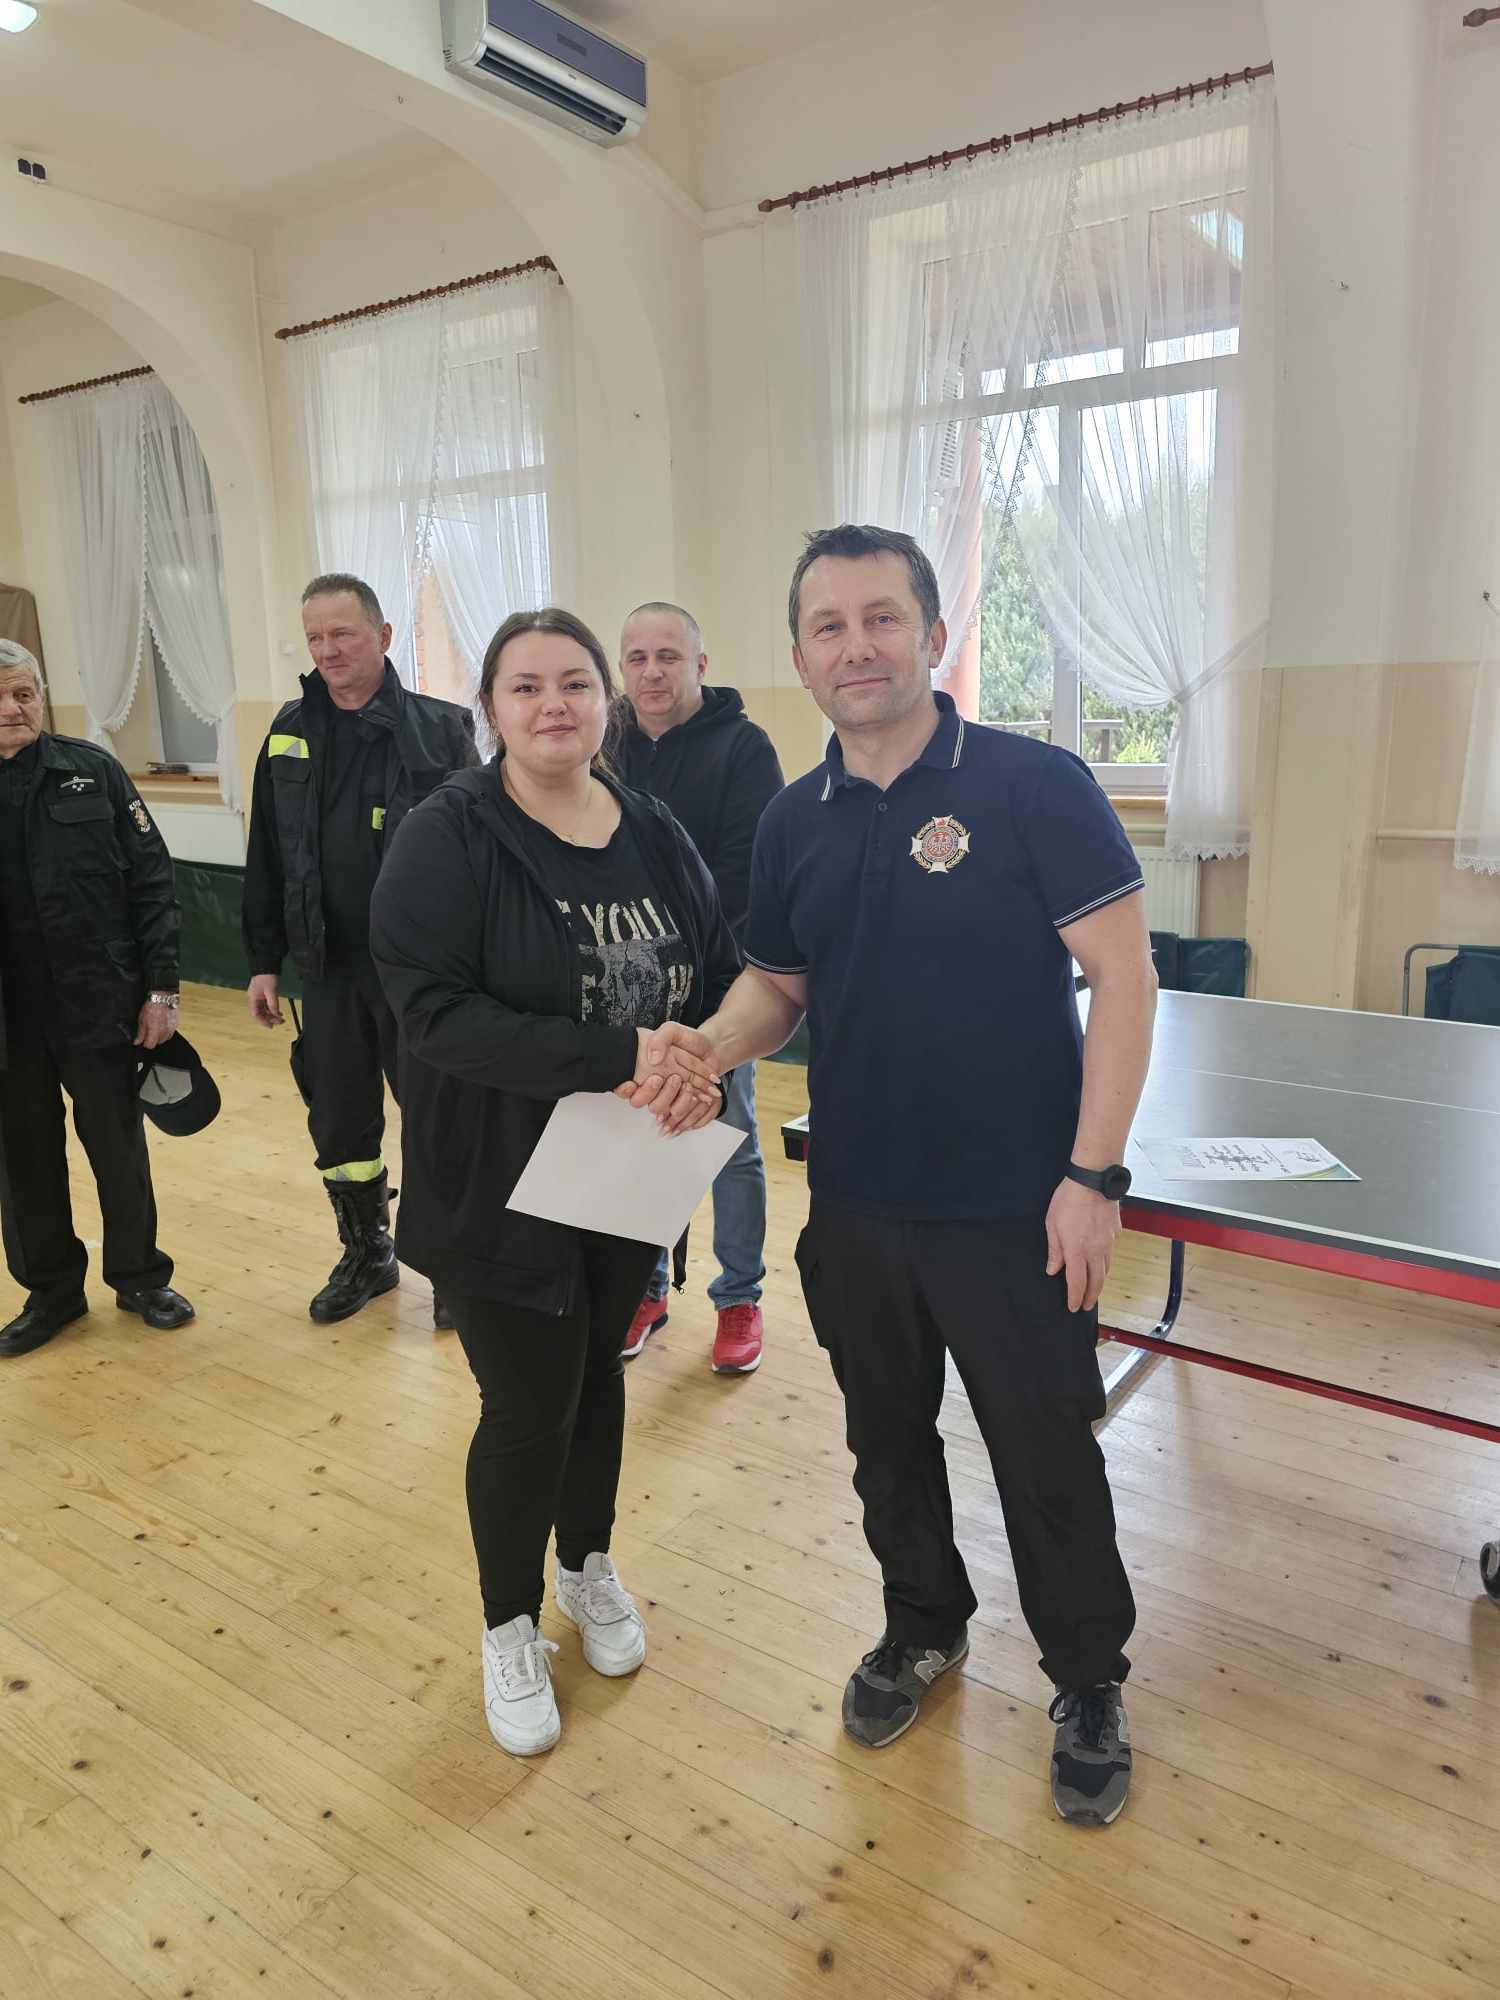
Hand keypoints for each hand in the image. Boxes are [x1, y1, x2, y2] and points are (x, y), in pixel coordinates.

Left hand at [134, 1000, 176, 1049]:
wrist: (162, 997)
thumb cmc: (151, 1007)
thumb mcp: (142, 1020)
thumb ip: (140, 1033)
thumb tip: (137, 1042)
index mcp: (154, 1032)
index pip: (149, 1046)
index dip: (144, 1043)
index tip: (142, 1039)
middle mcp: (164, 1033)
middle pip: (157, 1043)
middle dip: (152, 1039)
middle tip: (149, 1031)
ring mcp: (171, 1029)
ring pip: (164, 1039)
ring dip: (160, 1036)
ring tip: (156, 1027)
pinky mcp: (175, 1025)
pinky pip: (170, 1033)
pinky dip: (166, 1031)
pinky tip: (162, 1024)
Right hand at [248, 974, 283, 1027]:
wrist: (267, 965)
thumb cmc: (267, 976)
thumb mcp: (271, 991)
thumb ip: (273, 1004)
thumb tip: (276, 1014)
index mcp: (253, 998)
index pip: (255, 1014)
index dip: (263, 1021)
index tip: (271, 1026)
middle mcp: (254, 999)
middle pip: (260, 1013)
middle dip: (269, 1019)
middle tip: (280, 1022)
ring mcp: (258, 997)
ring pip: (264, 1010)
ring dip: (272, 1015)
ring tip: (281, 1018)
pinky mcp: (263, 994)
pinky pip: (267, 1005)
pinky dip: (272, 1009)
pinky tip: (279, 1012)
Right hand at [621, 1024, 720, 1132]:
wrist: (712, 1048)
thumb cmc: (690, 1040)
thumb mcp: (672, 1031)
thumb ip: (660, 1039)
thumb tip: (653, 1059)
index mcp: (643, 1067)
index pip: (624, 1085)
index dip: (623, 1089)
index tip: (631, 1084)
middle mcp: (650, 1083)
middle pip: (639, 1100)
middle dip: (652, 1091)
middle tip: (672, 1078)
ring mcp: (664, 1094)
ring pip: (658, 1108)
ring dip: (671, 1097)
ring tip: (687, 1085)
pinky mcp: (679, 1102)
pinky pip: (677, 1112)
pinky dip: (688, 1104)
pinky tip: (698, 1095)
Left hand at [1044, 1176, 1120, 1313]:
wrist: (1093, 1180)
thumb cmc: (1068, 1199)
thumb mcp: (1052, 1224)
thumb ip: (1055, 1250)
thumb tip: (1054, 1269)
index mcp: (1077, 1251)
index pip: (1077, 1283)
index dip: (1075, 1298)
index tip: (1073, 1307)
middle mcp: (1096, 1250)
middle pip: (1097, 1282)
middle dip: (1091, 1296)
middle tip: (1086, 1305)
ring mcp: (1109, 1242)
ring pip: (1107, 1269)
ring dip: (1100, 1281)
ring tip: (1094, 1287)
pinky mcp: (1116, 1231)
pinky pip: (1111, 1252)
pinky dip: (1106, 1261)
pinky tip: (1101, 1259)